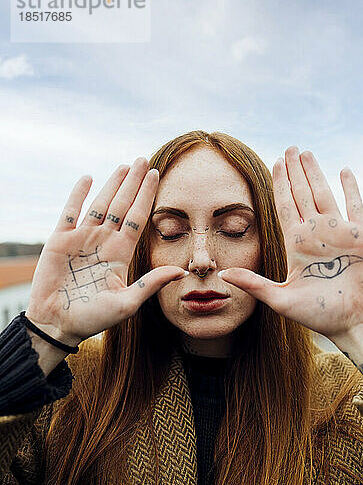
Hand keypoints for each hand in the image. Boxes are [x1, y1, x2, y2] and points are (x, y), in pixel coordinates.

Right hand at [26, 158, 186, 345]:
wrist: (58, 324)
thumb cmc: (93, 318)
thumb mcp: (127, 303)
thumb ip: (151, 284)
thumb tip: (182, 271)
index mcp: (120, 253)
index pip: (137, 218)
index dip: (147, 196)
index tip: (157, 175)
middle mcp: (104, 241)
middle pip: (122, 205)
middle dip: (133, 183)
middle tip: (144, 160)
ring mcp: (82, 238)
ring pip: (100, 204)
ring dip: (112, 184)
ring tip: (124, 165)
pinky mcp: (60, 241)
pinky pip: (70, 212)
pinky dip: (77, 195)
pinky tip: (87, 178)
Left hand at [219, 146, 362, 339]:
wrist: (353, 324)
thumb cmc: (318, 315)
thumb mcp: (280, 299)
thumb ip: (253, 284)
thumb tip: (222, 275)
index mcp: (296, 243)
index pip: (284, 206)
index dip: (280, 184)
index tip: (273, 163)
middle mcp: (316, 233)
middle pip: (302, 194)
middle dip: (295, 171)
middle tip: (289, 147)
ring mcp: (339, 233)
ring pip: (324, 193)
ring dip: (316, 173)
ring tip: (306, 153)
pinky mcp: (362, 237)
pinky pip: (356, 205)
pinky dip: (351, 188)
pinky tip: (344, 170)